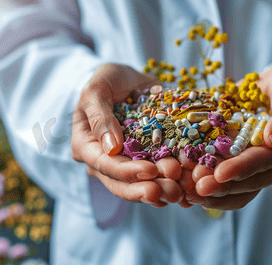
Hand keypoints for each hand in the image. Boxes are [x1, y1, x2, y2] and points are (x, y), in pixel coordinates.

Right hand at [71, 63, 183, 206]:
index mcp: (85, 145)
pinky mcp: (143, 161)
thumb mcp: (97, 89)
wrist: (126, 80)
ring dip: (161, 191)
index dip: (127, 171)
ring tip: (180, 192)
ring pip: (138, 185)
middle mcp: (102, 160)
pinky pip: (154, 178)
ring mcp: (123, 163)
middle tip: (170, 191)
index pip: (103, 165)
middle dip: (145, 190)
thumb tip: (111, 148)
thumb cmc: (106, 81)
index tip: (151, 170)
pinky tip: (185, 189)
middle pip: (120, 184)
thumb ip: (100, 116)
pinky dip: (170, 184)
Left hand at [189, 63, 271, 209]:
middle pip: (251, 178)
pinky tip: (197, 196)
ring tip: (193, 193)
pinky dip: (216, 191)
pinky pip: (233, 182)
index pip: (267, 160)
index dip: (243, 167)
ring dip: (216, 191)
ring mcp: (263, 165)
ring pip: (241, 186)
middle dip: (224, 185)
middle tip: (200, 187)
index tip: (221, 173)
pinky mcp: (245, 162)